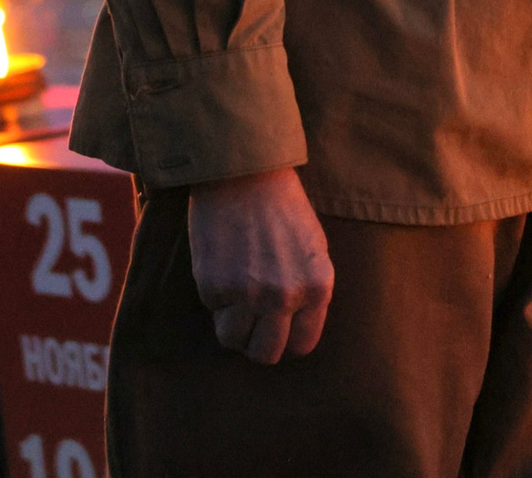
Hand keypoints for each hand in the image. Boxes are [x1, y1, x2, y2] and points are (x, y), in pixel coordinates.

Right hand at [187, 166, 333, 363]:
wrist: (245, 177)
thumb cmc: (283, 209)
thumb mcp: (314, 249)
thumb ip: (309, 291)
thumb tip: (295, 328)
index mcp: (318, 287)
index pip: (303, 344)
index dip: (286, 341)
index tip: (276, 330)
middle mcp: (286, 297)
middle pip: (267, 353)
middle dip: (257, 342)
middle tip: (250, 321)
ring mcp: (249, 295)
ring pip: (234, 341)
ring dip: (232, 324)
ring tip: (234, 296)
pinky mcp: (215, 287)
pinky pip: (213, 313)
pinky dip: (215, 299)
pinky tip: (223, 268)